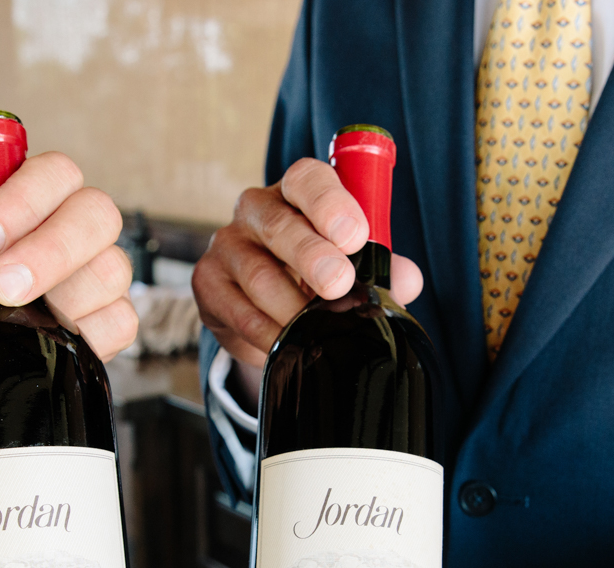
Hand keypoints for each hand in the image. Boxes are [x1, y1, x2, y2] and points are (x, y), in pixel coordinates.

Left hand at [0, 153, 138, 359]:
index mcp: (43, 188)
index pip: (54, 173)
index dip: (21, 202)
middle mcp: (82, 222)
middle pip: (97, 216)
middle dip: (49, 252)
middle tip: (2, 285)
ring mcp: (104, 269)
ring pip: (109, 272)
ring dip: (60, 299)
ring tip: (14, 316)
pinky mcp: (115, 316)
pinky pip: (119, 322)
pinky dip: (85, 334)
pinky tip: (46, 337)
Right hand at [192, 157, 424, 367]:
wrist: (267, 306)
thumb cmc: (317, 272)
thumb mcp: (354, 264)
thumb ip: (382, 268)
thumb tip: (406, 280)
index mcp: (296, 192)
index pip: (307, 180)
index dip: (330, 203)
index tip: (354, 235)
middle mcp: (255, 210)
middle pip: (279, 225)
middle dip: (312, 257)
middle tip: (339, 283)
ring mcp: (227, 245)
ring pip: (258, 275)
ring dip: (293, 307)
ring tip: (319, 326)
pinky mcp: (207, 283)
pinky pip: (239, 312)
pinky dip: (269, 333)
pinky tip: (289, 342)